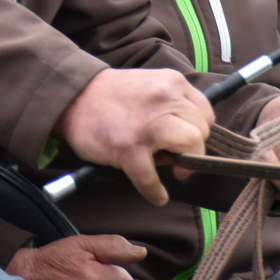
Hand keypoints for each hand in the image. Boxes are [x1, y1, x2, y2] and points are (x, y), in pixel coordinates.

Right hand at [58, 68, 212, 204]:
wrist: (74, 95)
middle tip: (178, 156)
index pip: (206, 113)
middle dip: (194, 148)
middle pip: (201, 131)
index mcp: (173, 83)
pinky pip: (151, 178)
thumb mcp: (151, 84)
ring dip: (185, 164)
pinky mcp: (128, 148)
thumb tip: (191, 135)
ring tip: (174, 170)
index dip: (199, 131)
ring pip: (190, 146)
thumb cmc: (114, 95)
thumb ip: (172, 102)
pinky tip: (158, 196)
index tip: (187, 140)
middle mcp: (165, 99)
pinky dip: (156, 192)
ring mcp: (147, 125)